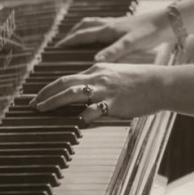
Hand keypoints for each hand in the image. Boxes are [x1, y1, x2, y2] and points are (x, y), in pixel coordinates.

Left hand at [29, 62, 167, 122]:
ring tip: (42, 110)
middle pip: (64, 84)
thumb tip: (85, 95)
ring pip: (71, 94)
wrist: (160, 83)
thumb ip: (100, 82)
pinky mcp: (113, 103)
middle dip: (45, 94)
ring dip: (53, 102)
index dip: (50, 88)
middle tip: (33, 105)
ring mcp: (104, 90)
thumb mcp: (116, 74)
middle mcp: (97, 77)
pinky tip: (71, 125)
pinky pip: (92, 111)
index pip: (67, 78)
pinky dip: (80, 118)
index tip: (39, 97)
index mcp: (97, 69)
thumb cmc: (141, 81)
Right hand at [55, 8, 170, 61]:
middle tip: (61, 44)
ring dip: (81, 30)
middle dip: (71, 34)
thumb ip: (113, 52)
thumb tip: (95, 61)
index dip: (68, 42)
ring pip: (93, 24)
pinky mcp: (124, 26)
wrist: (167, 22)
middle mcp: (109, 24)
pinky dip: (94, 31)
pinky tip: (99, 39)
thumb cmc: (150, 32)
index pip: (82, 35)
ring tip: (75, 39)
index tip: (55, 49)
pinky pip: (102, 26)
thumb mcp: (131, 44)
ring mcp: (116, 24)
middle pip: (84, 26)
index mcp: (108, 29)